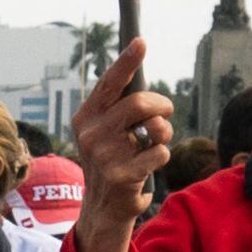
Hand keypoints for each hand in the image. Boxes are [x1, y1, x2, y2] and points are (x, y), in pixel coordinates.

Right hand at [67, 38, 174, 251]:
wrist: (103, 210)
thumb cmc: (112, 162)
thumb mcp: (106, 133)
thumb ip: (121, 109)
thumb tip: (149, 89)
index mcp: (85, 118)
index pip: (108, 83)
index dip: (126, 61)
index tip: (141, 42)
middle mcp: (90, 135)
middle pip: (139, 103)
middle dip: (161, 104)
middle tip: (166, 111)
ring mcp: (104, 156)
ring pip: (155, 126)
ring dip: (165, 131)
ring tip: (157, 141)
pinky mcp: (121, 176)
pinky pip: (160, 152)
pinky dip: (162, 156)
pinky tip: (148, 167)